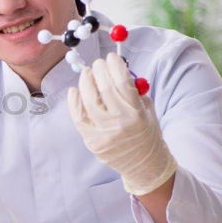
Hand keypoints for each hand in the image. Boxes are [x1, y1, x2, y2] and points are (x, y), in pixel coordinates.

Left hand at [67, 52, 176, 195]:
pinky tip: (74, 90)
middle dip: (99, 70)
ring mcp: (102, 133)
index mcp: (136, 113)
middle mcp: (118, 123)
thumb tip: (113, 69)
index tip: (111, 57)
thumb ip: (132, 91)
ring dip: (85, 82)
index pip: (122, 82)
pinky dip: (74, 101)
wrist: (144, 165)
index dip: (114, 65)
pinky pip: (77, 116)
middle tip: (98, 63)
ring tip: (86, 73)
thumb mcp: (147, 109)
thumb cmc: (146, 132)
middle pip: (103, 88)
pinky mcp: (91, 140)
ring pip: (87, 100)